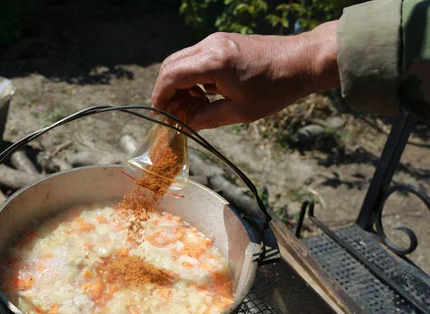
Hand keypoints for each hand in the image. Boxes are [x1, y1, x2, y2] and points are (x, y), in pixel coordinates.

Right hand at [152, 22, 339, 130]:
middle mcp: (210, 45)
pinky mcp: (222, 42)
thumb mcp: (240, 112)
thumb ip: (207, 118)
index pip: (171, 77)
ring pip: (181, 60)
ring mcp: (216, 40)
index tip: (161, 115)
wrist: (303, 61)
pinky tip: (204, 93)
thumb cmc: (276, 88)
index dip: (160, 97)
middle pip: (170, 65)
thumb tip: (185, 124)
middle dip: (166, 90)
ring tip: (191, 106)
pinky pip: (195, 57)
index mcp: (214, 62)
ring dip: (179, 83)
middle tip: (173, 112)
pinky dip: (191, 76)